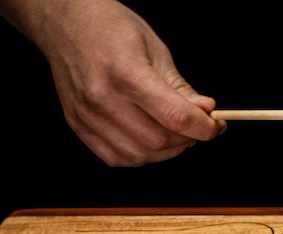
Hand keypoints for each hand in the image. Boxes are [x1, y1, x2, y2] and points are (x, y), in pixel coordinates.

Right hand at [0, 0, 224, 165]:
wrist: (67, 24)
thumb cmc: (111, 28)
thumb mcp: (155, 49)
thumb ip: (180, 87)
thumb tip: (205, 112)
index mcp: (127, 73)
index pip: (176, 117)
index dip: (204, 128)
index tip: (215, 126)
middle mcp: (103, 98)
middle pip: (159, 141)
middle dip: (187, 139)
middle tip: (195, 126)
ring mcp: (87, 116)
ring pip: (140, 156)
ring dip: (165, 151)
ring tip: (172, 132)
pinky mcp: (78, 126)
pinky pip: (117, 158)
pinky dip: (139, 155)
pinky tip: (147, 137)